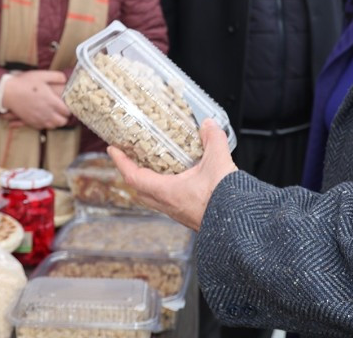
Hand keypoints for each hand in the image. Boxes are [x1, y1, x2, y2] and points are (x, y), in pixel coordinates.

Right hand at [1, 70, 69, 129]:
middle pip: (62, 121)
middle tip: (62, 111)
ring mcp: (38, 119)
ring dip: (56, 122)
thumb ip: (56, 76)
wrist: (8, 92)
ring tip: (55, 115)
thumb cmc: (25, 83)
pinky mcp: (30, 122)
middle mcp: (47, 113)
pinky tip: (45, 118)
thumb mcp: (42, 75)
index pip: (67, 111)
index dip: (69, 109)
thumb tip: (65, 80)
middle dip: (64, 117)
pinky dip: (46, 124)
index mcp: (52, 101)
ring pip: (53, 126)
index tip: (67, 105)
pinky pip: (42, 127)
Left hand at [108, 119, 237, 230]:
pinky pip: (170, 201)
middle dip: (132, 172)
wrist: (239, 227)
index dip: (121, 162)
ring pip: (154, 197)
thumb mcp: (219, 162)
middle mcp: (169, 205)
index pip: (134, 177)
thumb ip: (213, 140)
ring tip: (155, 166)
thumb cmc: (225, 201)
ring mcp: (178, 212)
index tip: (113, 150)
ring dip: (150, 182)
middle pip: (140, 190)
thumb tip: (208, 125)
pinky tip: (182, 179)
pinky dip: (168, 188)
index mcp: (167, 192)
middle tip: (131, 158)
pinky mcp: (190, 216)